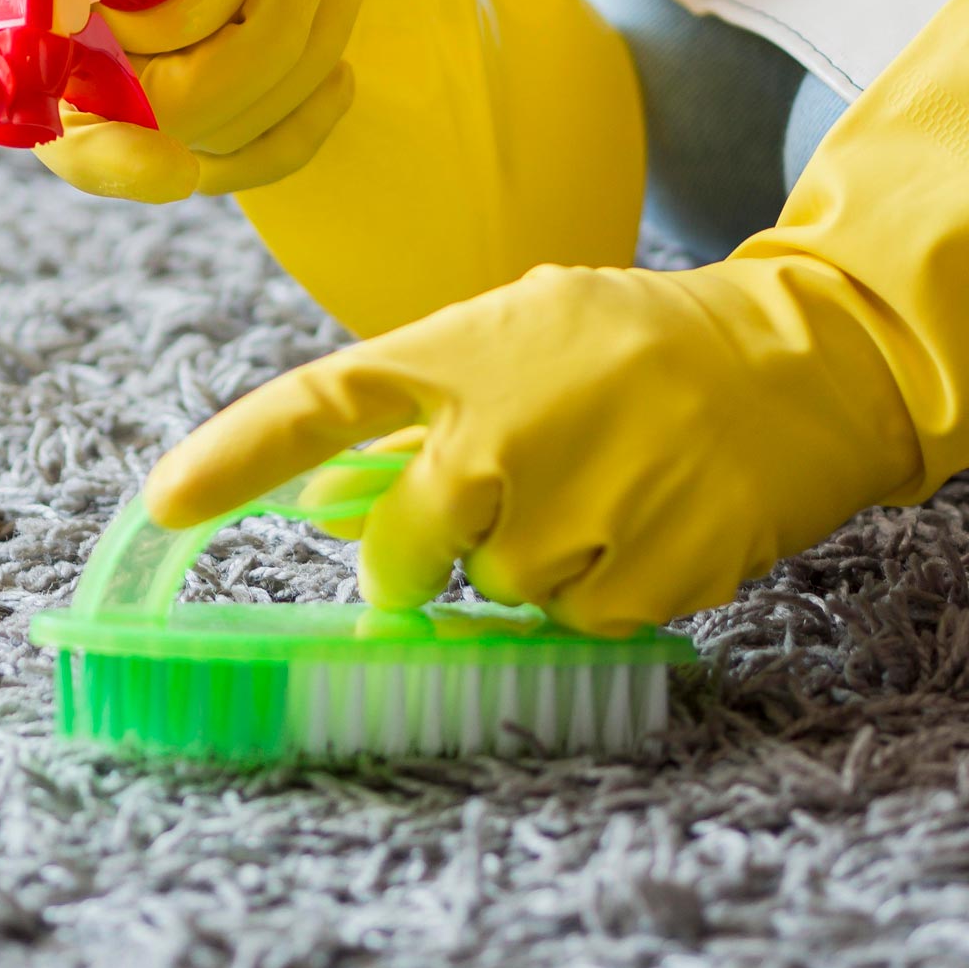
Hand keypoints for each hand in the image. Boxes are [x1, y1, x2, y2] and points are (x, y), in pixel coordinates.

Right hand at [34, 0, 365, 201]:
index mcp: (37, 17)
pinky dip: (308, 116)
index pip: (59, 118)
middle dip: (270, 37)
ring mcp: (142, 109)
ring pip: (237, 131)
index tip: (175, 172)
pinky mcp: (200, 117)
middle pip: (182, 117)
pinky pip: (260, 152)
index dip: (114, 161)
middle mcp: (80, 84)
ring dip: (309, 48)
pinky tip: (342, 69)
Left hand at [144, 260, 917, 634]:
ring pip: (495, 597)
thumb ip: (415, 419)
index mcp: (463, 353)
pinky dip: (600, 595)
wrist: (805, 358)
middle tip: (494, 506)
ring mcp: (577, 507)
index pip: (319, 404)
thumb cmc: (639, 343)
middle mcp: (504, 431)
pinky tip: (646, 520)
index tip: (163, 506)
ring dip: (531, 568)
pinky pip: (576, 627)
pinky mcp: (647, 573)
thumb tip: (317, 508)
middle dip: (422, 558)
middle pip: (401, 552)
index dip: (233, 456)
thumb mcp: (523, 340)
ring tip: (603, 486)